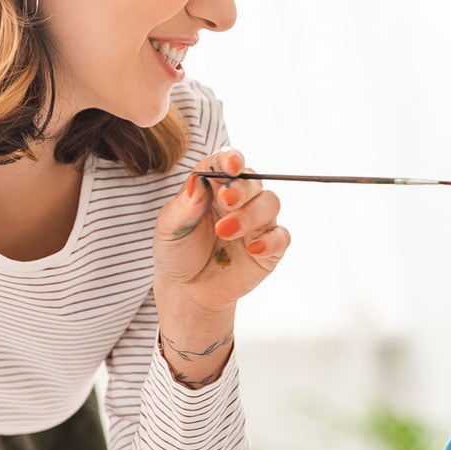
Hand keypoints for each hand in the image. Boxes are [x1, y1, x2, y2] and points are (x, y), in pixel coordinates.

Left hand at [153, 147, 289, 314]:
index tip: (231, 164)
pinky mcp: (268, 248)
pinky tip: (253, 249)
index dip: (231, 159)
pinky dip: (271, 240)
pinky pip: (281, 237)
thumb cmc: (177, 252)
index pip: (227, 164)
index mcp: (214, 187)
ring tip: (225, 232)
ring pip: (270, 204)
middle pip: (254, 181)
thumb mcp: (169, 228)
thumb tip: (198, 182)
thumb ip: (184, 206)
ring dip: (251, 215)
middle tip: (225, 201)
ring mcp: (256, 224)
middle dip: (242, 189)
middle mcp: (239, 201)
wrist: (186, 290)